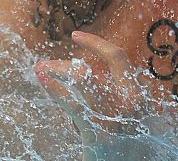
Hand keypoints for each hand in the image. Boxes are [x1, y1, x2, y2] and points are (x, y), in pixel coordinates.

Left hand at [36, 31, 159, 160]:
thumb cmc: (129, 141)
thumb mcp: (131, 112)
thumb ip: (117, 91)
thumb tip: (86, 70)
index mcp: (137, 93)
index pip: (117, 57)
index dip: (95, 43)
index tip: (75, 36)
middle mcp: (128, 101)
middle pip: (88, 69)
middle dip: (62, 66)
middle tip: (44, 65)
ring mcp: (112, 115)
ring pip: (79, 79)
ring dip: (55, 72)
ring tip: (40, 70)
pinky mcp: (96, 131)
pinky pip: (71, 103)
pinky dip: (53, 87)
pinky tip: (41, 78)